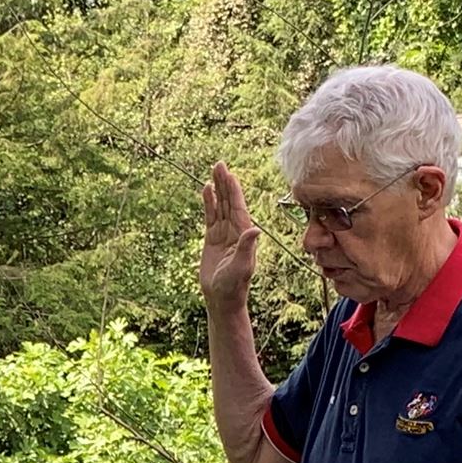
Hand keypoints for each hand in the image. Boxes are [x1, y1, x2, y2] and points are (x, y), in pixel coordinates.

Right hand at [199, 163, 260, 310]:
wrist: (222, 298)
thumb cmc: (234, 286)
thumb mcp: (241, 266)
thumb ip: (246, 247)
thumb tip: (254, 229)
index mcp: (244, 234)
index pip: (238, 206)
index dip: (233, 190)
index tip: (229, 174)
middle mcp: (236, 230)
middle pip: (229, 201)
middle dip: (225, 183)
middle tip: (219, 164)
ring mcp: (224, 233)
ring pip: (220, 206)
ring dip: (218, 189)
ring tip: (214, 171)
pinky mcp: (212, 239)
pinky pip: (210, 217)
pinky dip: (209, 203)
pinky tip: (206, 191)